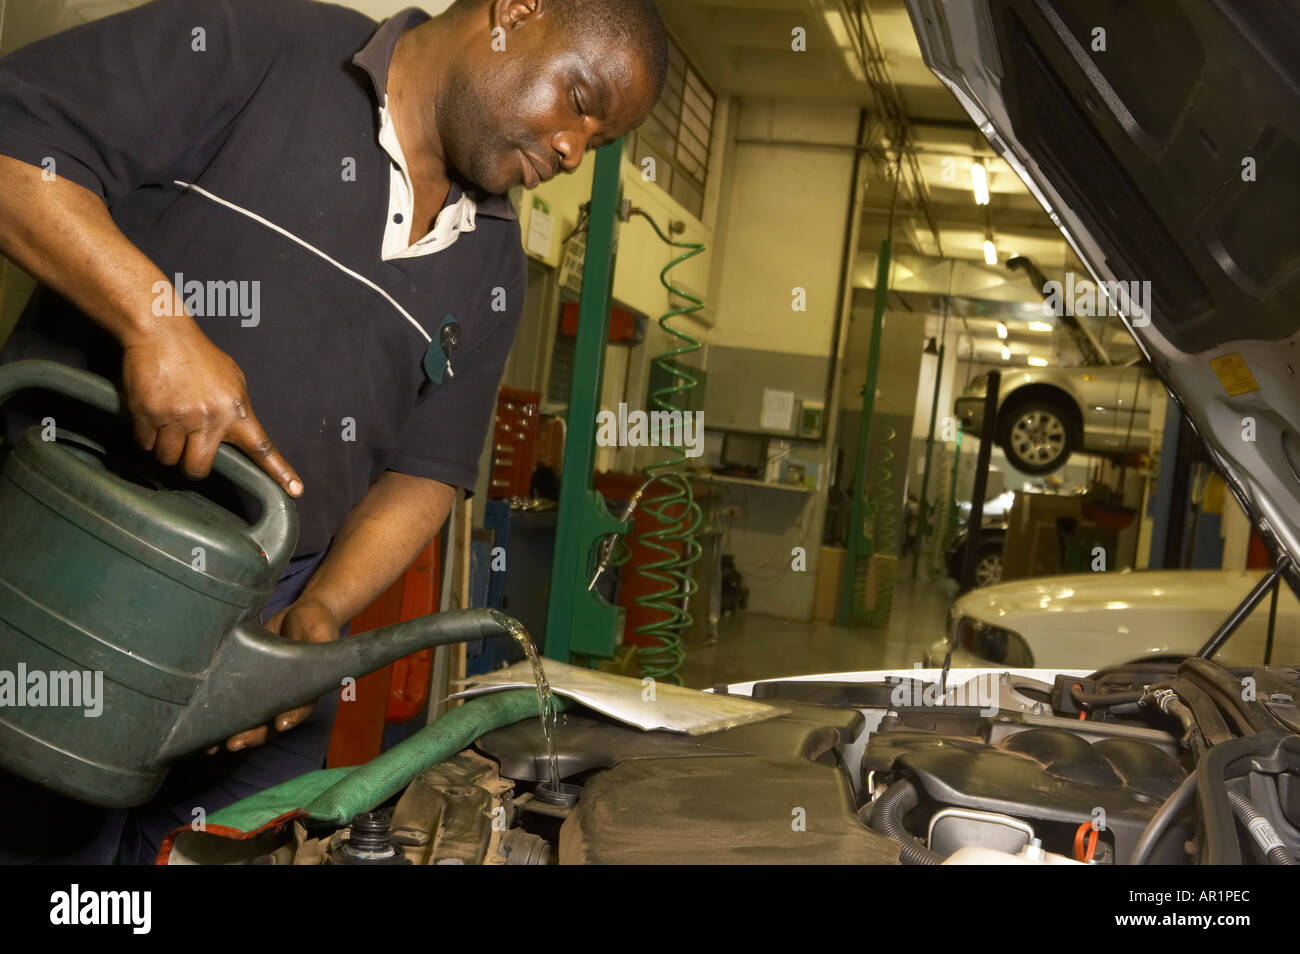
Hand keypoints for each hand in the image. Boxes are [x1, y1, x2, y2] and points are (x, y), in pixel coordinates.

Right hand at [120, 318, 302, 495]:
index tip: (295, 491)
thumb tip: (238, 437)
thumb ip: (236, 411)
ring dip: (164, 448)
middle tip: (186, 450)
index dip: (279, 472)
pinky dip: (145, 436)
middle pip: (197, 468)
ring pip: (167, 458)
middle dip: (189, 465)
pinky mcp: (148, 413)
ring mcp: (178, 417)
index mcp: (236, 411)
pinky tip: (152, 414)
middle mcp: (210, 418)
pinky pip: (144, 443)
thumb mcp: (232, 380)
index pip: (262, 447)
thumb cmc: (198, 356)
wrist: (162, 333)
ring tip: (167, 422)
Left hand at [208, 597, 341, 753]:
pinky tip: (203, 733)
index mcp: (308, 689)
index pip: (301, 707)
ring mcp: (266, 696)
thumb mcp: (321, 631)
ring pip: (251, 723)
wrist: (299, 616)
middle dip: (252, 735)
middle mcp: (286, 699)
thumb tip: (329, 647)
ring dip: (233, 736)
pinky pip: (236, 709)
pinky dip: (221, 721)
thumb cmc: (315, 623)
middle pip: (271, 724)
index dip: (292, 716)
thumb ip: (323, 643)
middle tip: (235, 743)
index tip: (282, 724)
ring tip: (212, 747)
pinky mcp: (248, 688)